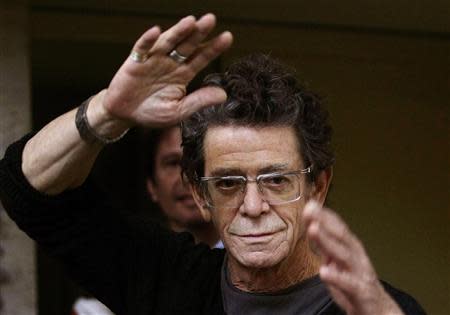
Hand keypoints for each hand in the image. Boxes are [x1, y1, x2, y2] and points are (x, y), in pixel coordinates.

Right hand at [101, 13, 232, 127]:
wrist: (125, 115)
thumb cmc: (152, 113)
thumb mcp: (179, 111)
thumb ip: (199, 101)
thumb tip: (223, 95)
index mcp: (183, 74)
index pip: (201, 58)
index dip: (213, 48)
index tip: (227, 37)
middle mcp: (170, 63)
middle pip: (187, 45)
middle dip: (198, 33)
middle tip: (210, 20)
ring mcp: (153, 60)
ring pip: (167, 42)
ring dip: (178, 31)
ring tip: (191, 21)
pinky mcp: (135, 62)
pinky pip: (142, 49)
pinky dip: (148, 40)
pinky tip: (156, 31)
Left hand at [303, 201, 403, 314]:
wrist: (378, 311)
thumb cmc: (355, 284)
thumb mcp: (337, 261)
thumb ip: (324, 246)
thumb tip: (311, 225)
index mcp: (350, 248)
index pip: (337, 227)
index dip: (324, 215)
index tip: (309, 204)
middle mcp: (356, 256)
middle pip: (340, 235)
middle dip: (324, 221)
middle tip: (309, 210)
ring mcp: (360, 273)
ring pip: (343, 254)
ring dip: (327, 241)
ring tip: (313, 229)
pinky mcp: (361, 292)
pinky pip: (348, 283)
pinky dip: (337, 277)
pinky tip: (324, 271)